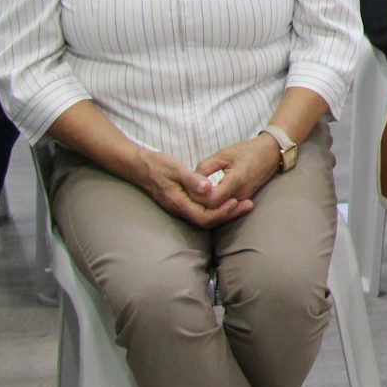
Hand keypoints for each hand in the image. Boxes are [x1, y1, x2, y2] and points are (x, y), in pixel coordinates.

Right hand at [130, 148, 247, 228]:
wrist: (138, 166)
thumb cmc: (156, 165)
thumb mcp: (175, 168)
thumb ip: (192, 180)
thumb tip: (209, 189)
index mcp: (179, 202)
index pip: (204, 216)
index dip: (222, 212)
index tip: (237, 202)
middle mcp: (179, 209)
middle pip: (207, 221)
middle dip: (229, 214)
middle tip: (248, 205)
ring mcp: (180, 208)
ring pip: (205, 217)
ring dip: (224, 212)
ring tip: (242, 204)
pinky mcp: (181, 203)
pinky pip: (201, 212)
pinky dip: (216, 209)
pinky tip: (226, 201)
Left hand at [193, 135, 280, 212]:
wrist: (270, 153)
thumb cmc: (246, 151)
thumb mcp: (223, 154)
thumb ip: (205, 168)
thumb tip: (191, 182)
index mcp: (237, 180)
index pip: (212, 199)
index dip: (197, 194)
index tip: (190, 183)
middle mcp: (240, 194)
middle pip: (213, 208)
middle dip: (197, 200)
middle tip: (187, 189)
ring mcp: (242, 200)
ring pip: (217, 210)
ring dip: (203, 203)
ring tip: (193, 191)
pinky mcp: (242, 201)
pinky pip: (223, 207)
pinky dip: (212, 203)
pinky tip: (203, 195)